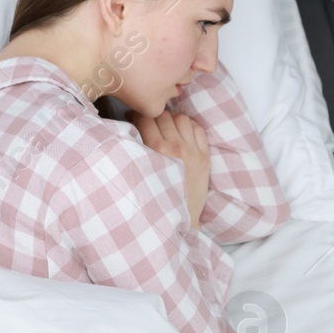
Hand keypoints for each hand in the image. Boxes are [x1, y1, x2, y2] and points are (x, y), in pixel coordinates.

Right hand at [128, 109, 209, 228]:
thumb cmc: (153, 198)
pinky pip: (198, 129)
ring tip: (164, 126)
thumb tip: (129, 129)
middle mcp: (177, 147)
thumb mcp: (140, 172)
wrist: (179, 218)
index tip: (132, 117)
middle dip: (152, 116)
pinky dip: (188, 126)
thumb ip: (136, 149)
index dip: (136, 115)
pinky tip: (180, 132)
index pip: (145, 119)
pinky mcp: (204, 156)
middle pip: (163, 116)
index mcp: (157, 150)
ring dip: (170, 119)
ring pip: (181, 118)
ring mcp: (193, 151)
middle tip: (146, 122)